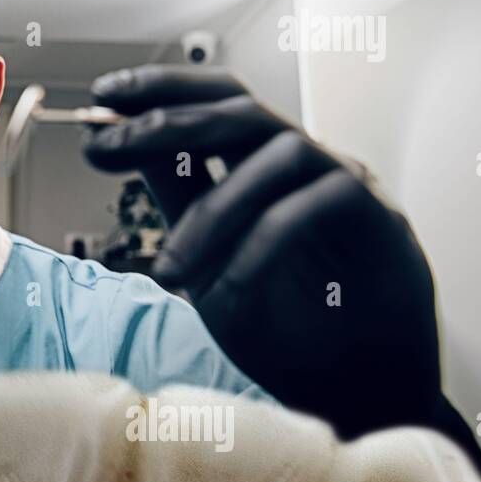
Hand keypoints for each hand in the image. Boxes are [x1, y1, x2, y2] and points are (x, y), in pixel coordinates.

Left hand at [82, 65, 462, 446]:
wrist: (351, 392)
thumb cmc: (283, 325)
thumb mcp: (206, 259)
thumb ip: (177, 198)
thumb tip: (116, 140)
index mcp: (262, 166)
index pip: (215, 102)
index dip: (160, 89)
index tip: (100, 96)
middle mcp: (305, 163)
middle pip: (242, 108)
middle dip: (167, 118)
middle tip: (107, 144)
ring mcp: (346, 183)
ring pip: (277, 154)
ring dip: (212, 212)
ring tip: (169, 274)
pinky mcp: (380, 219)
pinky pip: (313, 205)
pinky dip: (261, 245)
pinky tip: (227, 290)